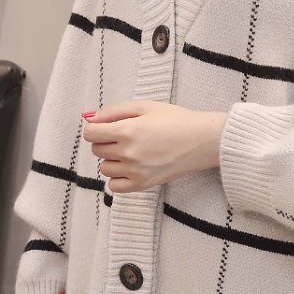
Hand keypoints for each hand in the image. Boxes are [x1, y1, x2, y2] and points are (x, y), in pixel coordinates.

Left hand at [82, 101, 227, 193]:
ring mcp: (136, 171)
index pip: (90, 133)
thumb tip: (91, 118)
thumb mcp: (145, 106)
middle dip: (105, 141)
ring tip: (131, 151)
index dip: (96, 127)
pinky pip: (114, 186)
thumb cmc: (177, 120)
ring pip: (104, 168)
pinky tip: (131, 167)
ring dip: (112, 159)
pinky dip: (118, 177)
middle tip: (125, 136)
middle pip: (96, 150)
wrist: (203, 140)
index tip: (106, 127)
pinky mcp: (144, 184)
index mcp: (127, 130)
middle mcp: (128, 153)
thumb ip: (114, 111)